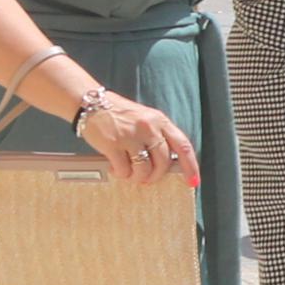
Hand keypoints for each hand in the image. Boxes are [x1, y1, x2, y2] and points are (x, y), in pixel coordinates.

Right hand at [76, 90, 195, 187]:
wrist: (91, 103)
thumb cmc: (118, 113)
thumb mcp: (145, 118)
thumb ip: (158, 136)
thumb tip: (167, 163)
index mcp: (160, 120)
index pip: (183, 146)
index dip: (190, 166)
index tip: (193, 181)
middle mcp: (149, 127)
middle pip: (163, 163)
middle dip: (156, 176)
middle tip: (147, 178)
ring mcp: (131, 135)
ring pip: (144, 170)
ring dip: (137, 177)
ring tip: (129, 172)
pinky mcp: (114, 144)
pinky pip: (124, 170)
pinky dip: (121, 174)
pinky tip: (116, 168)